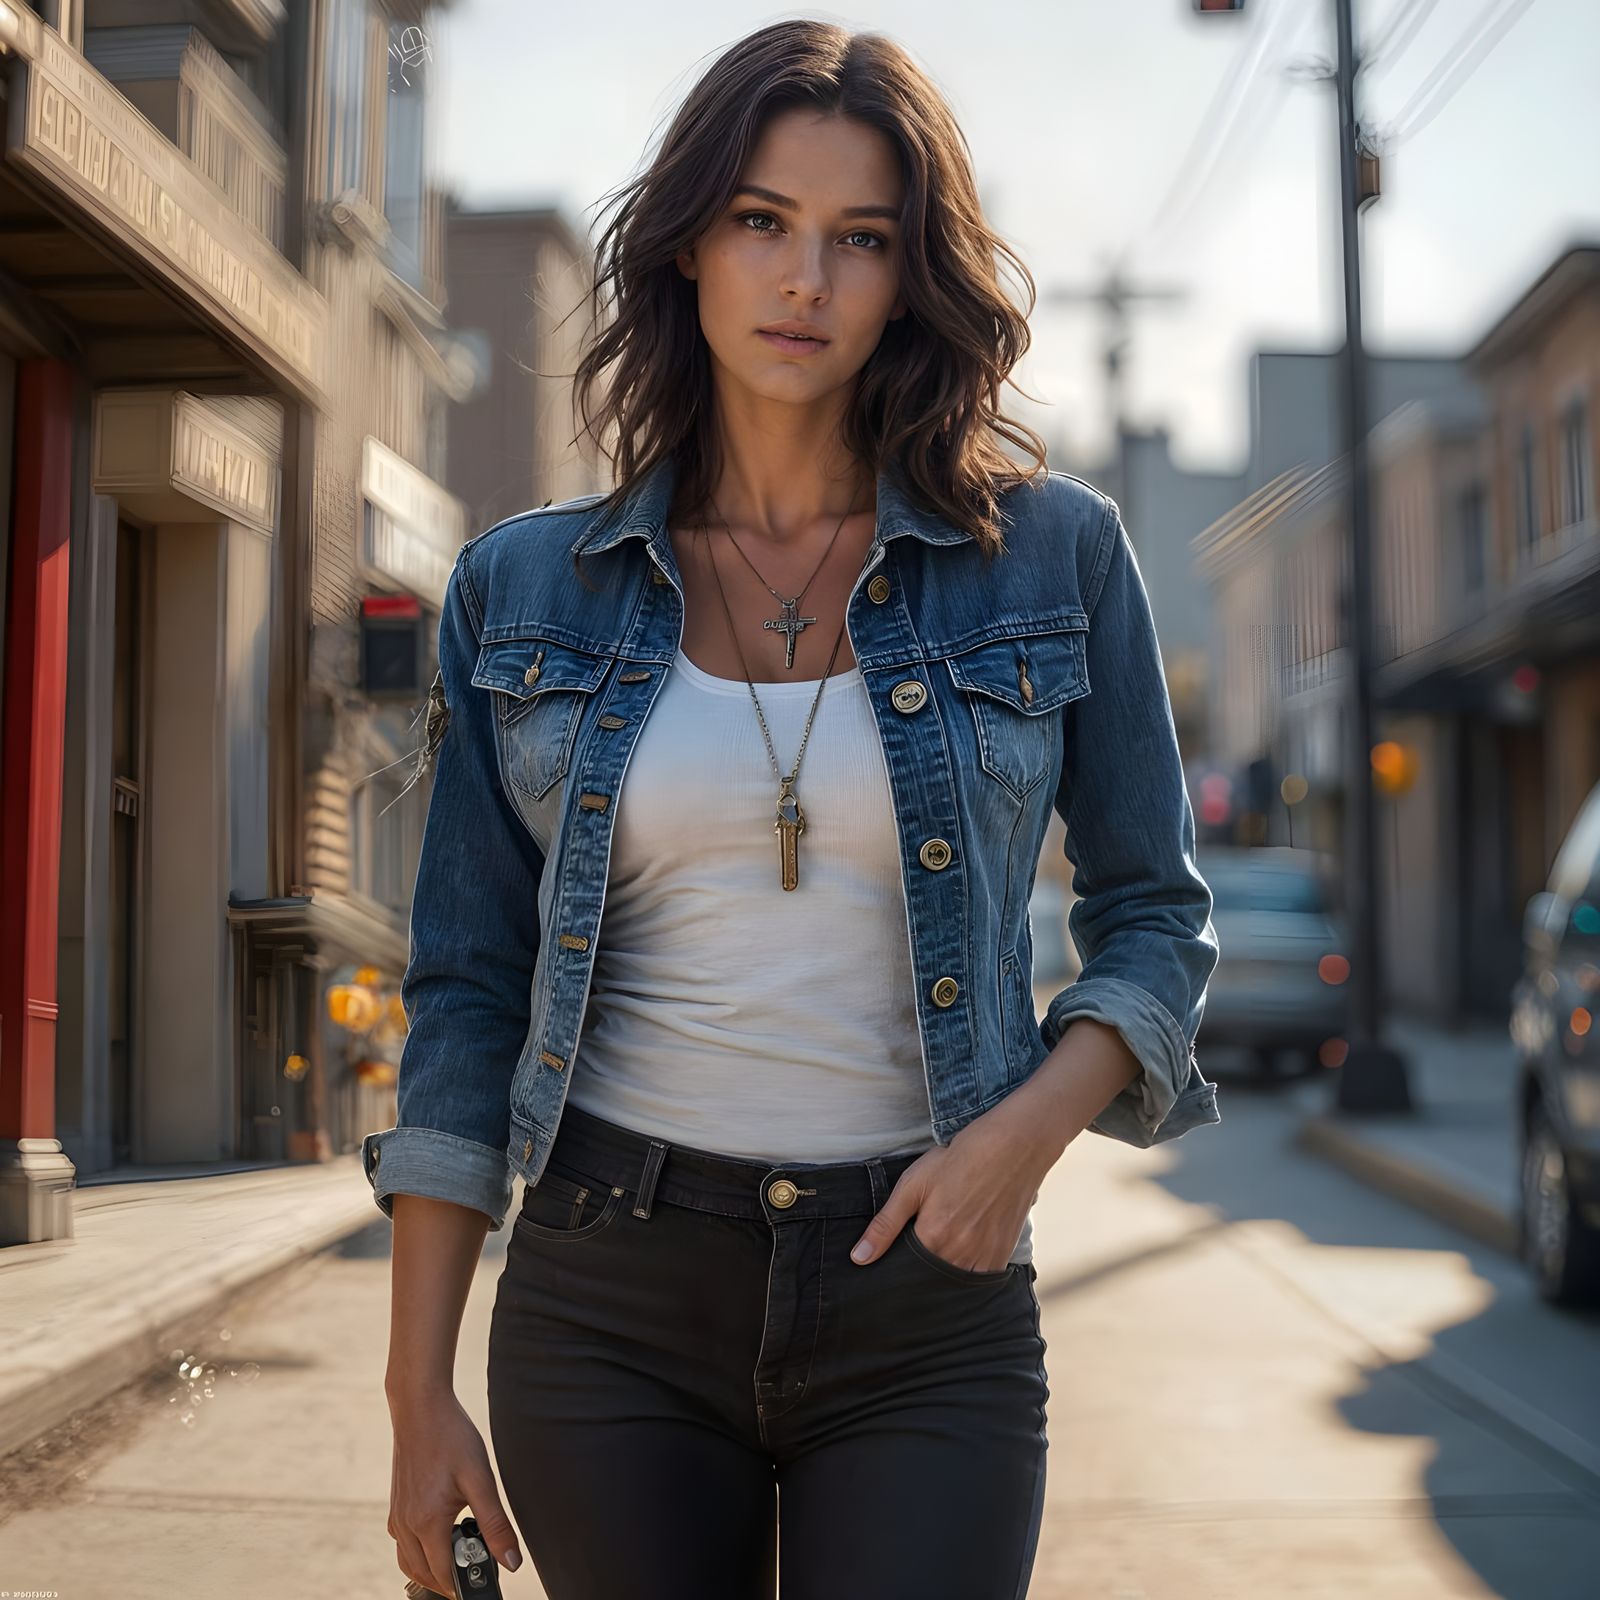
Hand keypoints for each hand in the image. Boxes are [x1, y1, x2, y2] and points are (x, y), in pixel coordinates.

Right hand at [387, 1385, 522, 1593]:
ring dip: (431, 1571)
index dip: (465, 1584)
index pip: (444, 1575)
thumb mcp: (480, 1479)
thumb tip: (511, 1562)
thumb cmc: (451, 1437)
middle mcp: (406, 1525)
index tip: (484, 1583)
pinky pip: (402, 1544)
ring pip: (409, 1563)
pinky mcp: (396, 1505)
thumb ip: (495, 1524)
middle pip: (423, 1574)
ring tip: (459, 1562)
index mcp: (427, 1523)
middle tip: (474, 1573)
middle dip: (448, 1582)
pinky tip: (439, 1536)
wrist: (420, 1408)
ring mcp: (397, 1516)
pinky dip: (418, 1553)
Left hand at [848, 1089, 1053, 1273]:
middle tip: (923, 1239)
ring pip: (954, 1280)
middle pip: (930, 1279)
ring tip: (944, 1240)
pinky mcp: (1003, 1255)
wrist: (1014, 1146)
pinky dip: (967, 1268)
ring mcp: (985, 1258)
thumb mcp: (914, 1184)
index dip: (896, 1264)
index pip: (905, 1271)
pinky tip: (963, 1244)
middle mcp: (960, 1256)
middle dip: (919, 1271)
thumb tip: (859, 1258)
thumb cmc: (960, 1159)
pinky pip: (978, 1276)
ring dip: (943, 1271)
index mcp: (933, 1239)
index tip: (893, 1256)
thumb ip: (885, 1224)